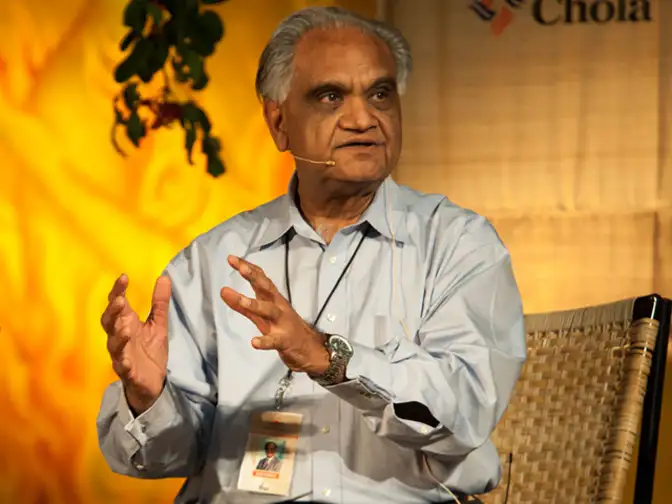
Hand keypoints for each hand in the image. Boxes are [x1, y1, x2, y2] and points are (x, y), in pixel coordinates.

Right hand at [100, 274, 170, 413]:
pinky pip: (122, 367)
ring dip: (118, 336)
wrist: (152, 383)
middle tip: (121, 300)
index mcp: (126, 323)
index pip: (117, 304)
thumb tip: (164, 277)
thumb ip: (160, 303)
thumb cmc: (150, 351)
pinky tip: (126, 360)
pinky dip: (123, 363)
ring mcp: (121, 355)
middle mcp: (119, 337)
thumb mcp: (159, 324)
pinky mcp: (127, 372)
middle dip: (113, 311)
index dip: (117, 290)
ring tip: (126, 328)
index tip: (123, 277)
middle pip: (109, 322)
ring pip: (113, 344)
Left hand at [220, 256, 329, 375]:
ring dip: (256, 305)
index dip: (247, 268)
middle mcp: (278, 307)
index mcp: (272, 299)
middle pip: (267, 289)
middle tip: (242, 268)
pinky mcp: (284, 340)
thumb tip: (223, 291)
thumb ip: (240, 304)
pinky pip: (274, 340)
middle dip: (255, 278)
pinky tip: (254, 342)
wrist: (308, 349)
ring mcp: (282, 323)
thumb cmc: (282, 327)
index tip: (232, 259)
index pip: (260, 279)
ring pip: (270, 311)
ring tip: (242, 301)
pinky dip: (265, 341)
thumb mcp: (260, 315)